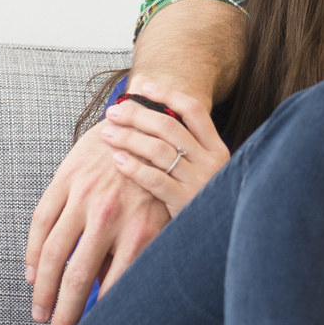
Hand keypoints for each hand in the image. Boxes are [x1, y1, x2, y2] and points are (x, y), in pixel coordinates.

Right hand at [25, 122, 172, 324]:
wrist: (149, 120)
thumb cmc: (159, 180)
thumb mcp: (164, 219)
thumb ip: (142, 257)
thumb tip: (120, 300)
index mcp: (141, 229)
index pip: (113, 288)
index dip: (98, 319)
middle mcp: (110, 216)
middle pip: (77, 278)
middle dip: (64, 316)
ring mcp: (84, 197)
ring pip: (53, 254)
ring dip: (42, 291)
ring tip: (39, 315)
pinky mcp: (65, 180)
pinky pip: (41, 223)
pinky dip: (33, 253)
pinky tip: (31, 277)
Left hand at [99, 85, 229, 216]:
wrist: (213, 239)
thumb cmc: (199, 200)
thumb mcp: (201, 170)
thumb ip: (183, 146)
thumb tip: (146, 112)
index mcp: (217, 148)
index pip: (193, 110)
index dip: (167, 94)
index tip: (142, 85)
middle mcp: (212, 162)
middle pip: (170, 127)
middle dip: (137, 115)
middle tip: (113, 111)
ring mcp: (200, 182)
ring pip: (159, 150)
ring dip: (129, 138)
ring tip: (107, 133)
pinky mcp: (185, 203)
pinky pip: (154, 179)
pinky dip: (133, 167)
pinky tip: (116, 159)